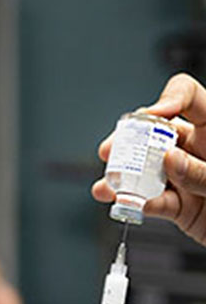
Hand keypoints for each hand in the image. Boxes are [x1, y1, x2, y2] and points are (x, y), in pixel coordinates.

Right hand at [92, 73, 205, 244]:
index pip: (187, 96)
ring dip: (121, 178)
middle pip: (154, 133)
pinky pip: (154, 203)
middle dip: (127, 141)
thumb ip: (203, 171)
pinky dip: (138, 206)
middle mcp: (198, 148)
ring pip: (146, 170)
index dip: (167, 100)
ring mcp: (186, 176)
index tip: (151, 116)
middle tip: (111, 151)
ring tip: (107, 187)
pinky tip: (126, 206)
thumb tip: (169, 159)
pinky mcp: (180, 206)